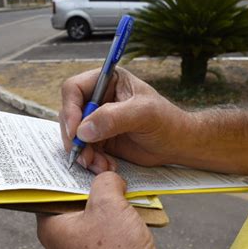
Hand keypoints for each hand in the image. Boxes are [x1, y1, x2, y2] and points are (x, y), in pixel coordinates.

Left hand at [37, 172, 168, 248]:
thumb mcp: (108, 205)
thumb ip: (105, 181)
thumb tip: (108, 177)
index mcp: (51, 227)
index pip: (49, 189)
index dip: (64, 171)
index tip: (77, 158)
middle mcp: (62, 238)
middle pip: (72, 198)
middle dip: (90, 184)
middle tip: (102, 168)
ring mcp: (81, 248)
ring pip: (92, 212)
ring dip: (108, 199)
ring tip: (120, 185)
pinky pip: (106, 227)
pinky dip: (117, 216)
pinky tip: (131, 205)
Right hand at [59, 67, 192, 173]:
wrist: (178, 145)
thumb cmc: (167, 122)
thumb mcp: (143, 114)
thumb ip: (113, 118)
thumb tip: (83, 129)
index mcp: (107, 81)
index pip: (74, 89)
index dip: (70, 109)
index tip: (75, 132)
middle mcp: (98, 98)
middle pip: (69, 115)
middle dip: (74, 138)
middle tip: (83, 156)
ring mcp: (97, 120)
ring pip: (75, 136)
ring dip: (83, 153)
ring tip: (100, 165)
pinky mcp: (100, 139)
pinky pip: (85, 150)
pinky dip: (92, 161)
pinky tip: (107, 167)